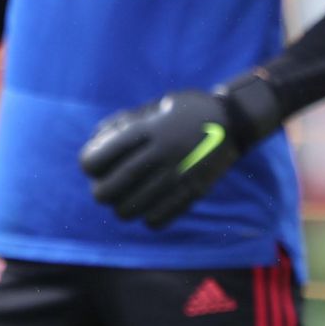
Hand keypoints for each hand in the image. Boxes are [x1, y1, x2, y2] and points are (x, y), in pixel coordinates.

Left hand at [79, 89, 245, 227]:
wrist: (235, 120)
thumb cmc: (187, 111)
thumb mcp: (156, 106)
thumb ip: (125, 123)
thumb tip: (96, 141)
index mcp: (148, 130)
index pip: (96, 160)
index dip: (89, 165)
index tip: (95, 165)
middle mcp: (160, 154)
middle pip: (108, 190)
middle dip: (101, 192)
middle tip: (108, 187)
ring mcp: (178, 175)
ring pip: (129, 209)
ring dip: (123, 206)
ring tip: (130, 198)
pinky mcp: (194, 191)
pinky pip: (157, 219)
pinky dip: (149, 217)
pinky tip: (152, 206)